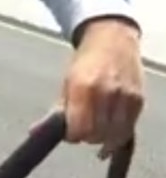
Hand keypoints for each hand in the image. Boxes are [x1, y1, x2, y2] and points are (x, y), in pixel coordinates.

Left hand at [38, 17, 144, 158]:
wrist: (112, 40)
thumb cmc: (86, 62)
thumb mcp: (66, 83)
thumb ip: (58, 110)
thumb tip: (39, 132)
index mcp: (82, 88)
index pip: (78, 129)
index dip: (72, 136)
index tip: (70, 133)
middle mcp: (105, 93)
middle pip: (95, 135)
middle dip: (86, 137)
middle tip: (83, 130)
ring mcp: (124, 97)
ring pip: (113, 136)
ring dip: (103, 138)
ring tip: (97, 129)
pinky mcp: (138, 100)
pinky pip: (127, 129)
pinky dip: (117, 134)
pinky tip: (110, 129)